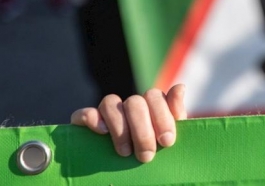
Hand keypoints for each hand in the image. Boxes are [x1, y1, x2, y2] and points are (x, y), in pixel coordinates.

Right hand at [70, 84, 186, 162]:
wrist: (133, 176)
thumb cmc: (157, 154)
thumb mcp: (170, 136)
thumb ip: (176, 113)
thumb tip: (180, 87)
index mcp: (151, 105)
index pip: (154, 96)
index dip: (162, 117)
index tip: (167, 141)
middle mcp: (130, 105)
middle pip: (135, 102)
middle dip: (142, 131)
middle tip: (147, 156)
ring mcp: (108, 113)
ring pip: (110, 102)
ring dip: (120, 128)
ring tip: (125, 153)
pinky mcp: (86, 123)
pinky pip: (84, 113)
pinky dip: (92, 119)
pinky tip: (102, 132)